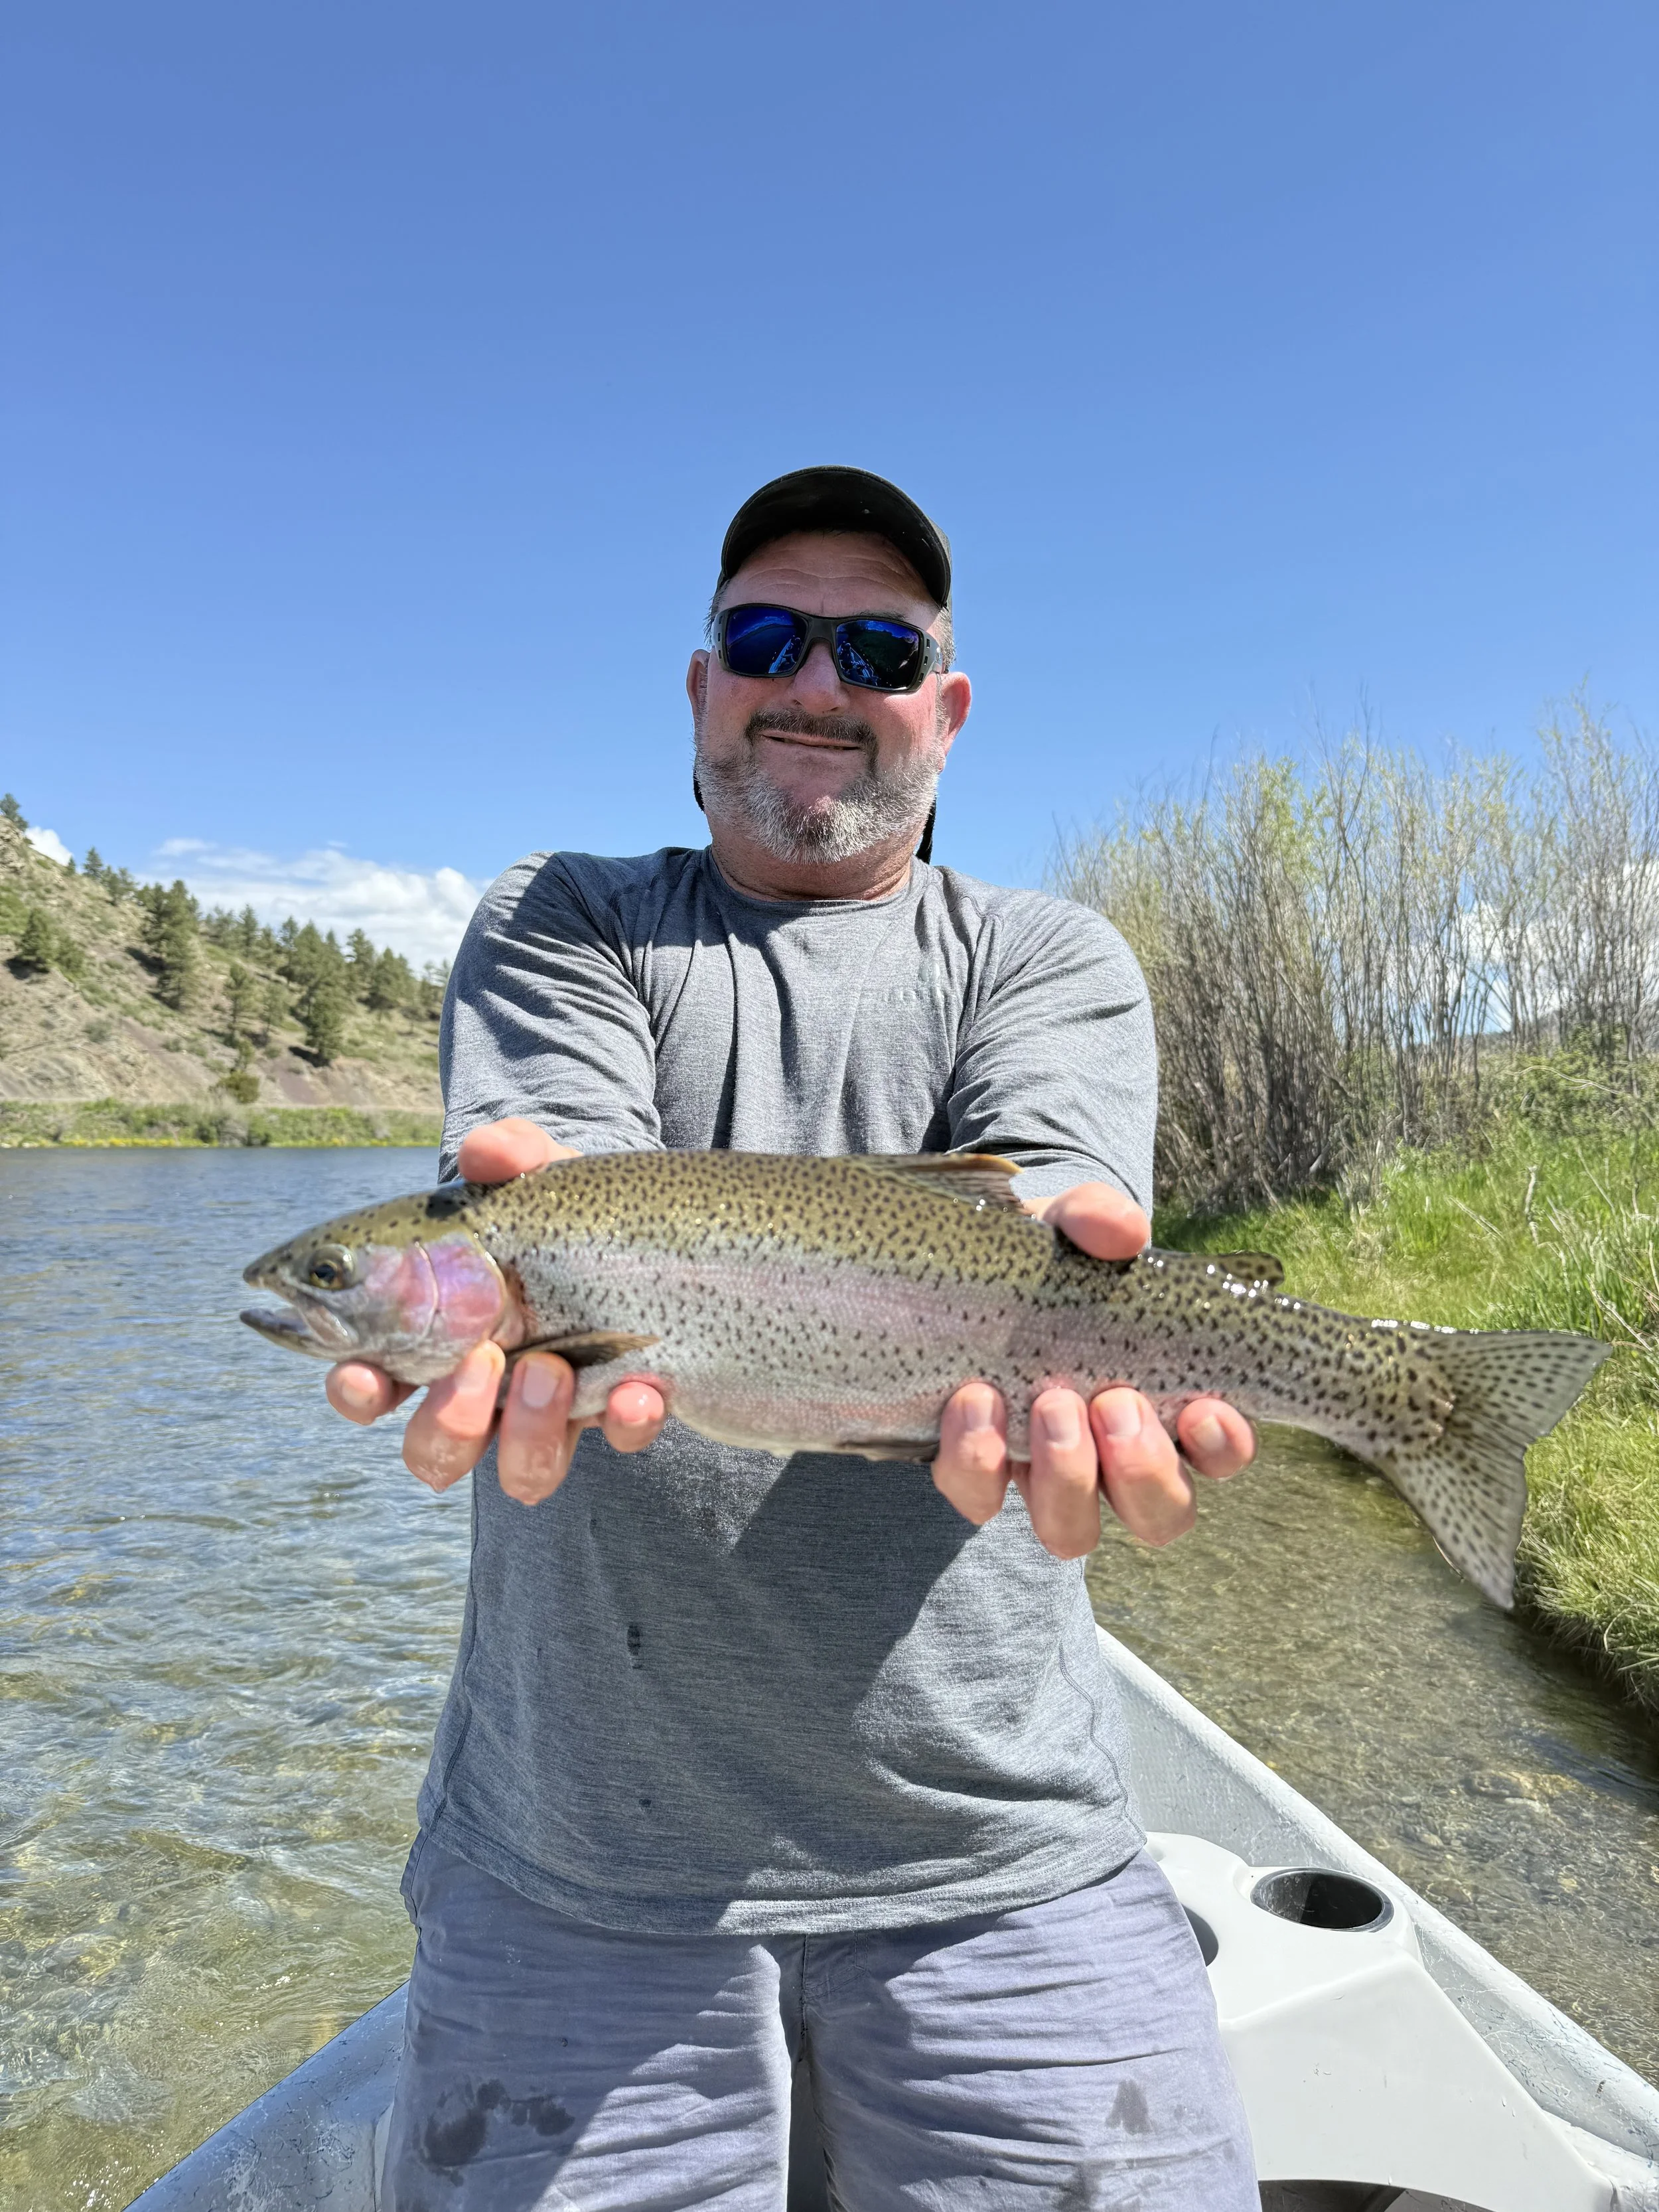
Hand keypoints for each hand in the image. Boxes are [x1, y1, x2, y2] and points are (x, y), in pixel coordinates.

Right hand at [324, 1116, 668, 1504]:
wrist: (658, 1226)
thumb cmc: (564, 1209)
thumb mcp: (539, 1175)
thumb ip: (509, 1156)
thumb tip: (485, 1152)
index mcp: (437, 1335)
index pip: (371, 1382)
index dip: (355, 1391)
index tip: (362, 1376)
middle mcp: (489, 1390)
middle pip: (435, 1450)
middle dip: (449, 1422)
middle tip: (482, 1360)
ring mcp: (556, 1410)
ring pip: (520, 1471)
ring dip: (530, 1430)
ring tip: (555, 1366)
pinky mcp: (622, 1410)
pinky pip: (621, 1440)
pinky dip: (628, 1421)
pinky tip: (643, 1388)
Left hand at [931, 1181, 1254, 1558]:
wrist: (954, 1268)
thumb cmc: (1042, 1257)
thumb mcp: (1067, 1224)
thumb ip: (1096, 1217)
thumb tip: (1124, 1234)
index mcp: (1166, 1403)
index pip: (1222, 1452)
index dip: (1223, 1445)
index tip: (1203, 1408)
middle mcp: (1115, 1458)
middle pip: (1161, 1516)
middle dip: (1143, 1471)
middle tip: (1113, 1402)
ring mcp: (1046, 1475)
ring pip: (1074, 1532)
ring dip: (1068, 1479)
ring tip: (1051, 1405)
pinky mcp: (977, 1473)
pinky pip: (980, 1499)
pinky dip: (978, 1460)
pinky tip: (974, 1401)